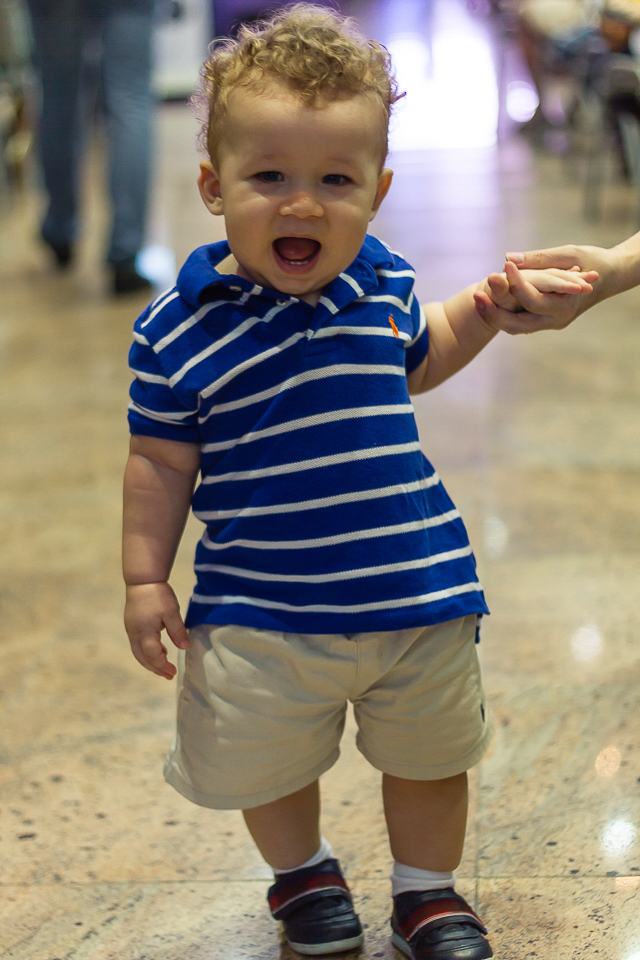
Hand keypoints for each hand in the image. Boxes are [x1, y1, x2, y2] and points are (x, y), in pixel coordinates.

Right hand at [124, 582, 189, 679]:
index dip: (163, 666)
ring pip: (138, 652)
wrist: (143, 579)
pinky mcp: (132, 624)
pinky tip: (159, 649)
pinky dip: (147, 651)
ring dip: (150, 661)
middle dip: (155, 668)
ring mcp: (132, 629)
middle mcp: (135, 634)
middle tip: (168, 675)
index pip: (153, 656)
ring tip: (164, 665)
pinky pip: (138, 644)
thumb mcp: (172, 612)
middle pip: (142, 658)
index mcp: (144, 632)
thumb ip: (177, 631)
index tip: (173, 672)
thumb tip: (184, 647)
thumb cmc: (158, 595)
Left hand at [473, 262, 598, 334]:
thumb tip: (509, 258)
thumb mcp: (568, 253)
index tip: (502, 267)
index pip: (533, 299)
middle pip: (518, 324)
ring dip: (494, 314)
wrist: (610, 276)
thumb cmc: (592, 259)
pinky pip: (519, 322)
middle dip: (494, 312)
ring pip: (515, 327)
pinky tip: (486, 300)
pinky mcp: (544, 320)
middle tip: (476, 294)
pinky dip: (503, 313)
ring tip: (477, 297)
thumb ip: (539, 259)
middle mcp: (556, 319)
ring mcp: (549, 323)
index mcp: (565, 303)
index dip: (516, 284)